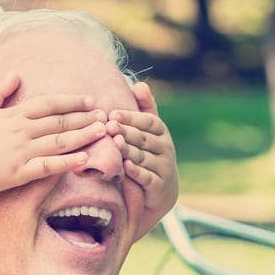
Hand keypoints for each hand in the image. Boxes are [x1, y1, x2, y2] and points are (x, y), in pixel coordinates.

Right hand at [0, 73, 108, 195]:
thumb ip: (0, 92)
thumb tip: (14, 74)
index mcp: (13, 114)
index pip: (49, 103)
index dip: (72, 101)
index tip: (90, 100)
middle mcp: (20, 130)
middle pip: (59, 121)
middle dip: (85, 118)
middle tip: (106, 116)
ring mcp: (21, 151)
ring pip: (59, 141)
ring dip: (83, 136)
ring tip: (102, 132)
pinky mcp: (19, 173)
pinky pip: (48, 166)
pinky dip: (68, 162)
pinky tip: (84, 158)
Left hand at [106, 83, 178, 232]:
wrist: (161, 191)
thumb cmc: (149, 154)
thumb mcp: (149, 131)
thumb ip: (145, 108)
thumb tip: (139, 84)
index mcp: (162, 132)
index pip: (149, 121)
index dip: (132, 117)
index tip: (113, 114)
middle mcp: (166, 148)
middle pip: (144, 138)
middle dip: (126, 132)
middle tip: (109, 126)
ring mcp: (163, 168)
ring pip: (143, 157)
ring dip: (129, 150)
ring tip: (115, 143)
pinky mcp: (158, 186)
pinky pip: (147, 177)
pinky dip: (136, 172)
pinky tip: (125, 166)